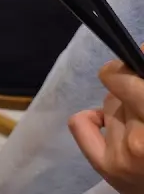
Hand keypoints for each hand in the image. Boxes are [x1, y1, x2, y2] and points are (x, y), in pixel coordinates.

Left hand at [69, 55, 143, 193]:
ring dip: (122, 109)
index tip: (137, 67)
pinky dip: (91, 118)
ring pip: (107, 106)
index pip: (124, 79)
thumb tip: (140, 49)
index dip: (131, 67)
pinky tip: (110, 125)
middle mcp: (140, 142)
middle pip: (118, 91)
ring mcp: (121, 157)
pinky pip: (80, 124)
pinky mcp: (106, 168)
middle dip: (134, 92)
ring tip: (143, 125)